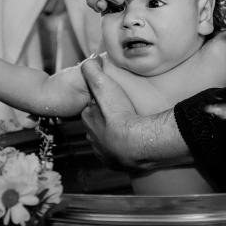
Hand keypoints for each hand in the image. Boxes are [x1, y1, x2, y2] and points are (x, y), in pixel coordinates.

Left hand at [80, 55, 142, 170]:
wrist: (137, 143)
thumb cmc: (119, 113)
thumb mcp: (102, 84)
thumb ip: (92, 70)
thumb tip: (90, 60)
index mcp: (89, 119)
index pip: (90, 109)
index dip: (98, 103)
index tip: (110, 99)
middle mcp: (93, 139)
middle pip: (98, 126)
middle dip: (105, 121)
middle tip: (121, 112)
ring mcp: (105, 154)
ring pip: (107, 142)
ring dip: (115, 136)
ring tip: (129, 127)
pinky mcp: (118, 165)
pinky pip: (119, 155)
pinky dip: (123, 150)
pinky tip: (133, 143)